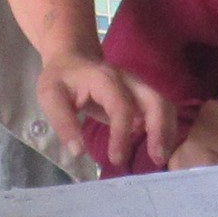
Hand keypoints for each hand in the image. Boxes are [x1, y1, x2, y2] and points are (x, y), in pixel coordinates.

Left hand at [39, 51, 182, 174]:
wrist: (72, 57)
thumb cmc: (61, 78)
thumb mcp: (50, 96)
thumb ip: (63, 122)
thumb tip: (78, 151)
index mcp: (104, 79)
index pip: (121, 106)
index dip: (121, 134)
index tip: (116, 159)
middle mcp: (128, 81)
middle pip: (155, 100)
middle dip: (161, 129)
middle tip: (158, 158)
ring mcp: (138, 87)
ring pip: (163, 105)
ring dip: (167, 131)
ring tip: (161, 158)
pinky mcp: (140, 97)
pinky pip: (159, 111)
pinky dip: (164, 129)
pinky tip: (158, 149)